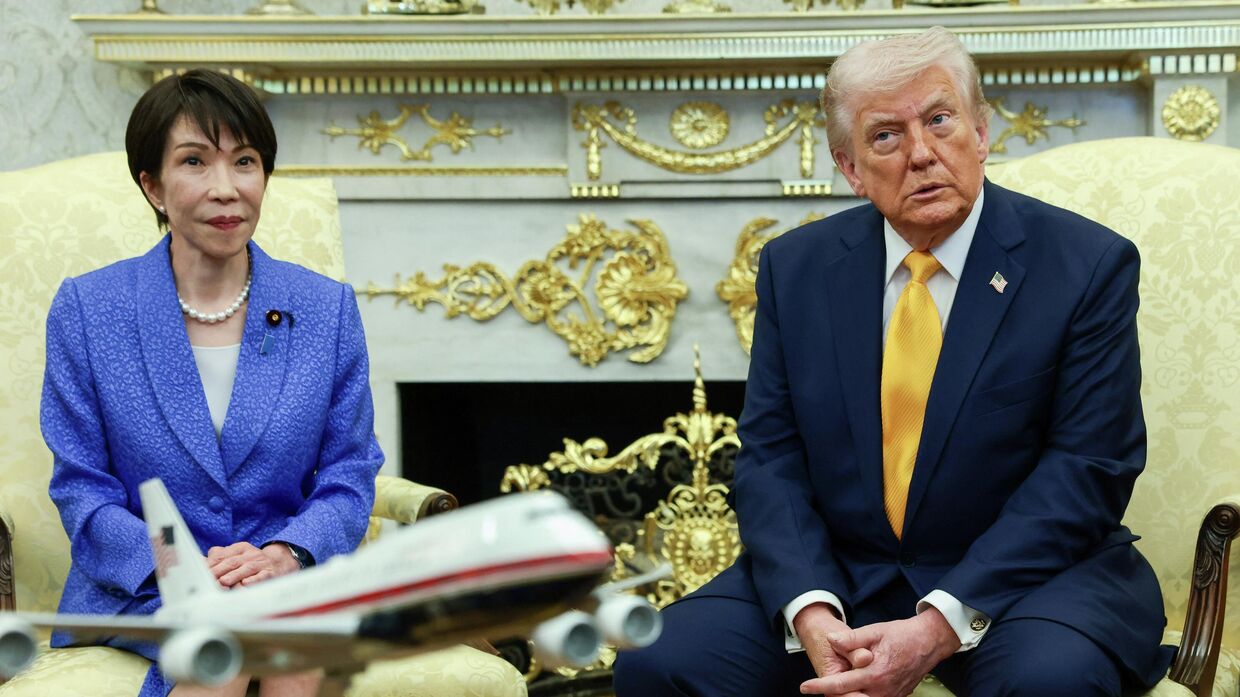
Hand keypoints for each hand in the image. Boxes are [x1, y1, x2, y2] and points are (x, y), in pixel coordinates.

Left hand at [207, 541, 299, 587]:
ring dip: (234, 575)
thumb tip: (198, 561)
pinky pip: (261, 576)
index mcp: (240, 548)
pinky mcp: (270, 573)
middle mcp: (251, 554)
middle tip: (208, 580)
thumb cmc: (252, 562)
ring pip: (246, 568)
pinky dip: (253, 580)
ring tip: (223, 582)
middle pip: (232, 562)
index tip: (200, 573)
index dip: (210, 564)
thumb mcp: (237, 555)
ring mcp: (261, 563)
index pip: (222, 555)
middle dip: (218, 571)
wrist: (279, 562)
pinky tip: (245, 584)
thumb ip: (219, 557)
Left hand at [800, 607, 959, 695]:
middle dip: (832, 696)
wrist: (929, 642)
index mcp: (874, 673)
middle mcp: (882, 690)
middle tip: (817, 688)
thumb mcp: (875, 631)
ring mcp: (890, 696)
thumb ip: (851, 639)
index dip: (820, 687)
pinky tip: (853, 690)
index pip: (840, 685)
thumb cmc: (902, 635)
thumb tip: (830, 640)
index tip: (805, 687)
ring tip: (834, 688)